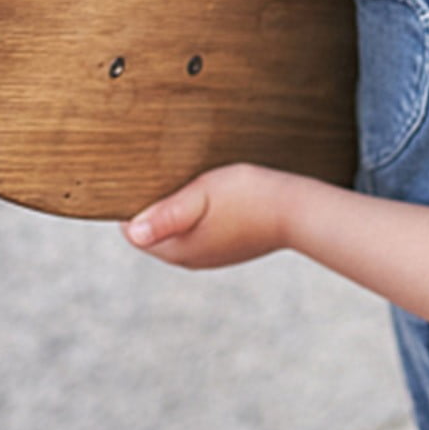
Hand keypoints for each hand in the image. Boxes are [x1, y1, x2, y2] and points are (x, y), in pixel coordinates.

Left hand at [121, 163, 288, 269]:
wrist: (296, 209)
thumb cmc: (249, 197)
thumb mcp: (202, 195)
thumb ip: (165, 214)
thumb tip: (132, 233)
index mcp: (177, 250)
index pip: (134, 230)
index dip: (133, 202)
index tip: (140, 176)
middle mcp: (190, 258)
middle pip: (154, 229)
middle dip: (152, 204)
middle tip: (161, 172)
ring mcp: (210, 253)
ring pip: (177, 229)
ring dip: (175, 207)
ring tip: (185, 178)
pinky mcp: (228, 245)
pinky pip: (199, 229)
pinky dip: (197, 212)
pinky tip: (210, 194)